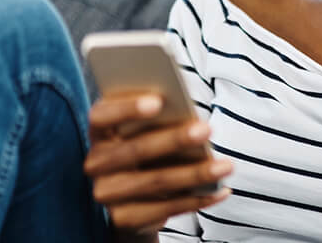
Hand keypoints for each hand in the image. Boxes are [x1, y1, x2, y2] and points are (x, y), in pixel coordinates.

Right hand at [84, 93, 232, 237]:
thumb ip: (154, 119)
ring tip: (225, 165)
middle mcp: (96, 163)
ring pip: (155, 181)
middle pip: (136, 150)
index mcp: (98, 132)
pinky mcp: (123, 219)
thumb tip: (187, 113)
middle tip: (206, 129)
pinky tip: (220, 189)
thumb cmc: (143, 148)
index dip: (127, 108)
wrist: (126, 199)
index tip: (158, 101)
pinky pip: (165, 209)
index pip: (102, 115)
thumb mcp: (139, 130)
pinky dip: (197, 199)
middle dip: (174, 139)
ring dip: (195, 173)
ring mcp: (107, 194)